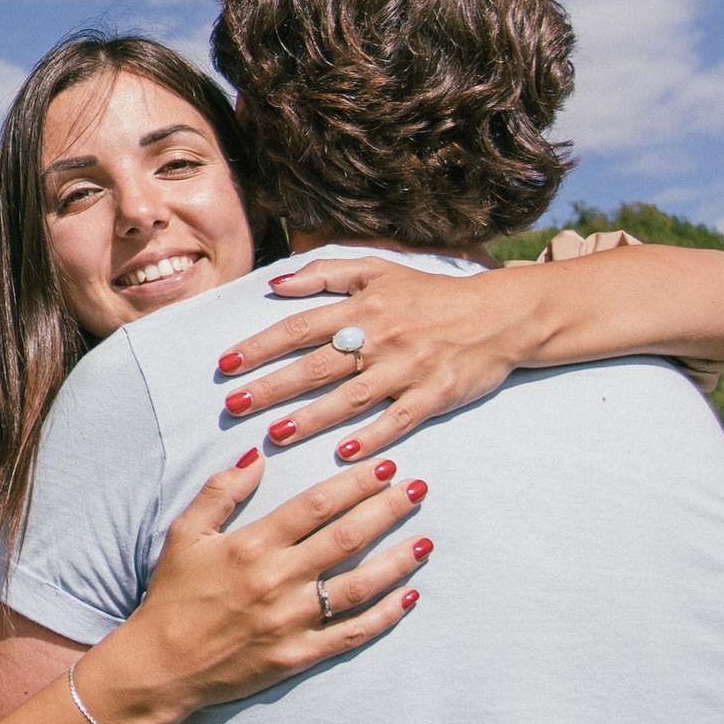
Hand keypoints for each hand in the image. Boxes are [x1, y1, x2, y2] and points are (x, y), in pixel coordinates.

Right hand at [73, 454, 429, 723]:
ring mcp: (292, 620)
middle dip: (387, 509)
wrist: (163, 664)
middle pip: (346, 538)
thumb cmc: (173, 593)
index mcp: (251, 545)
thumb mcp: (185, 532)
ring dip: (397, 560)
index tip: (383, 466)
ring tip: (425, 539)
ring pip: (359, 585)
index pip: (315, 505)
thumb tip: (257, 455)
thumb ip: (221, 491)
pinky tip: (408, 596)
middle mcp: (277, 580)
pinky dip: (384, 615)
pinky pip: (352, 632)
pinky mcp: (300, 654)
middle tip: (418, 488)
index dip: (354, 484)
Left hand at [215, 258, 539, 456]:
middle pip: (316, 366)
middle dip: (272, 387)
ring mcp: (408, 368)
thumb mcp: (378, 269)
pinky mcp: (434, 395)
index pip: (299, 328)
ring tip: (275, 435)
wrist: (497, 314)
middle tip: (235, 405)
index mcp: (362, 307)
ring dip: (311, 418)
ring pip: (351, 397)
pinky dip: (372, 437)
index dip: (260, 346)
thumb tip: (276, 282)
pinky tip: (344, 453)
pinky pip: (398, 420)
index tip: (226, 365)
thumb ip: (325, 273)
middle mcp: (380, 337)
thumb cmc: (429, 294)